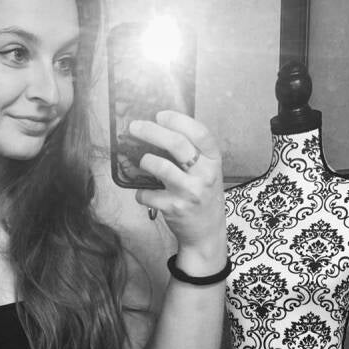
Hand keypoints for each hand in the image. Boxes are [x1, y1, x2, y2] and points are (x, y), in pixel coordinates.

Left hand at [129, 110, 226, 266]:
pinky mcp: (175, 208)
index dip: (178, 120)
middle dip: (152, 131)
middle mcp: (205, 174)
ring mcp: (190, 192)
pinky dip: (141, 192)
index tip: (160, 115)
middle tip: (135, 126)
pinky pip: (148, 193)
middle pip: (177, 144)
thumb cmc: (203, 196)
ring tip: (142, 161)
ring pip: (161, 167)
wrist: (207, 233)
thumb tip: (160, 129)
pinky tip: (144, 193)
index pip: (200, 133)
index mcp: (214, 161)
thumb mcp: (207, 172)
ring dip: (146, 160)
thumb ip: (192, 153)